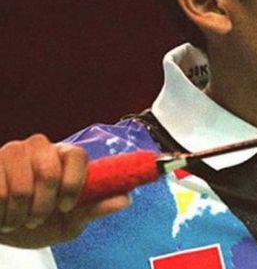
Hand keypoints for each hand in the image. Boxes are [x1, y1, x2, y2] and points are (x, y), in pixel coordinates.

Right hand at [0, 134, 130, 248]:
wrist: (2, 227)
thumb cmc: (38, 221)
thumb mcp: (70, 221)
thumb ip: (95, 208)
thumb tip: (126, 199)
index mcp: (65, 156)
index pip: (78, 156)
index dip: (74, 183)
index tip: (68, 206)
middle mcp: (41, 147)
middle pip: (50, 170)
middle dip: (44, 205)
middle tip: (38, 218)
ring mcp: (14, 151)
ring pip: (23, 185)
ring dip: (21, 212)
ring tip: (19, 217)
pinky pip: (0, 191)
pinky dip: (2, 211)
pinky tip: (2, 211)